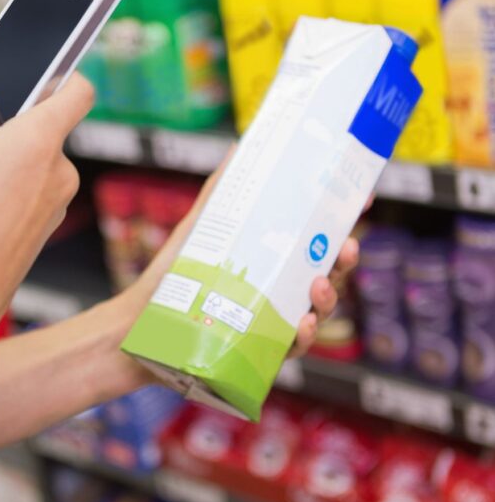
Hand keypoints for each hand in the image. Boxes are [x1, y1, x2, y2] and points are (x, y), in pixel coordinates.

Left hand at [123, 151, 358, 358]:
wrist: (141, 321)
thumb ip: (222, 190)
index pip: (319, 241)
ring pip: (316, 313)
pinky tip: (303, 323)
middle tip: (348, 246)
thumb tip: (239, 147)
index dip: (343, 223)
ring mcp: (273, 324)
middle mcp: (280, 292)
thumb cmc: (175, 274)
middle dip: (345, 262)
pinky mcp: (259, 353)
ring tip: (319, 284)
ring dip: (328, 299)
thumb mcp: (202, 227)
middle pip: (327, 276)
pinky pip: (290, 349)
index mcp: (275, 261)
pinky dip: (302, 337)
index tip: (361, 201)